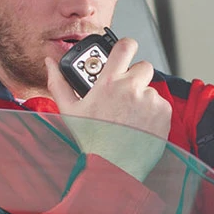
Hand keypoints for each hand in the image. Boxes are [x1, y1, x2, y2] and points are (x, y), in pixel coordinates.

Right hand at [45, 38, 171, 180]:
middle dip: (135, 76)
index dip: (126, 46)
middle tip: (125, 93)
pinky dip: (153, 112)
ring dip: (143, 97)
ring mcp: (150, 100)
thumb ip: (59, 82)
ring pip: (151, 89)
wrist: (113, 167)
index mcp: (110, 82)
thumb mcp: (69, 110)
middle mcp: (132, 88)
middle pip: (143, 66)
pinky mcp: (163, 113)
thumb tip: (49, 63)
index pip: (125, 46)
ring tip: (129, 116)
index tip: (124, 52)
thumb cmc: (91, 141)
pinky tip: (139, 124)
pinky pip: (161, 104)